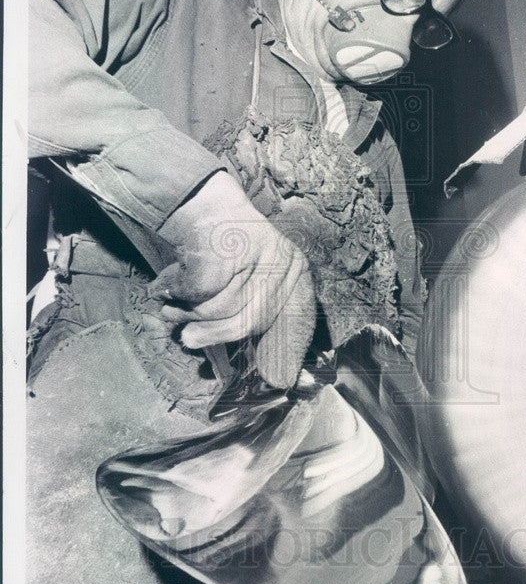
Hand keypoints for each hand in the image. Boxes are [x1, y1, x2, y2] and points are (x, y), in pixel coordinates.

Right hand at [153, 171, 315, 386]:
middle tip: (187, 340)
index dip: (289, 352)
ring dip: (187, 311)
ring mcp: (256, 254)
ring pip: (219, 308)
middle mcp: (282, 262)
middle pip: (251, 320)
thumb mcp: (253, 278)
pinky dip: (175, 290)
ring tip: (172, 307)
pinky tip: (167, 284)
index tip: (282, 380)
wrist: (206, 202)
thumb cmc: (225, 249)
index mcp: (296, 270)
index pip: (300, 319)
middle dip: (214, 335)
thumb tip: (277, 376)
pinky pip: (197, 291)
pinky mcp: (224, 250)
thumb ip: (259, 316)